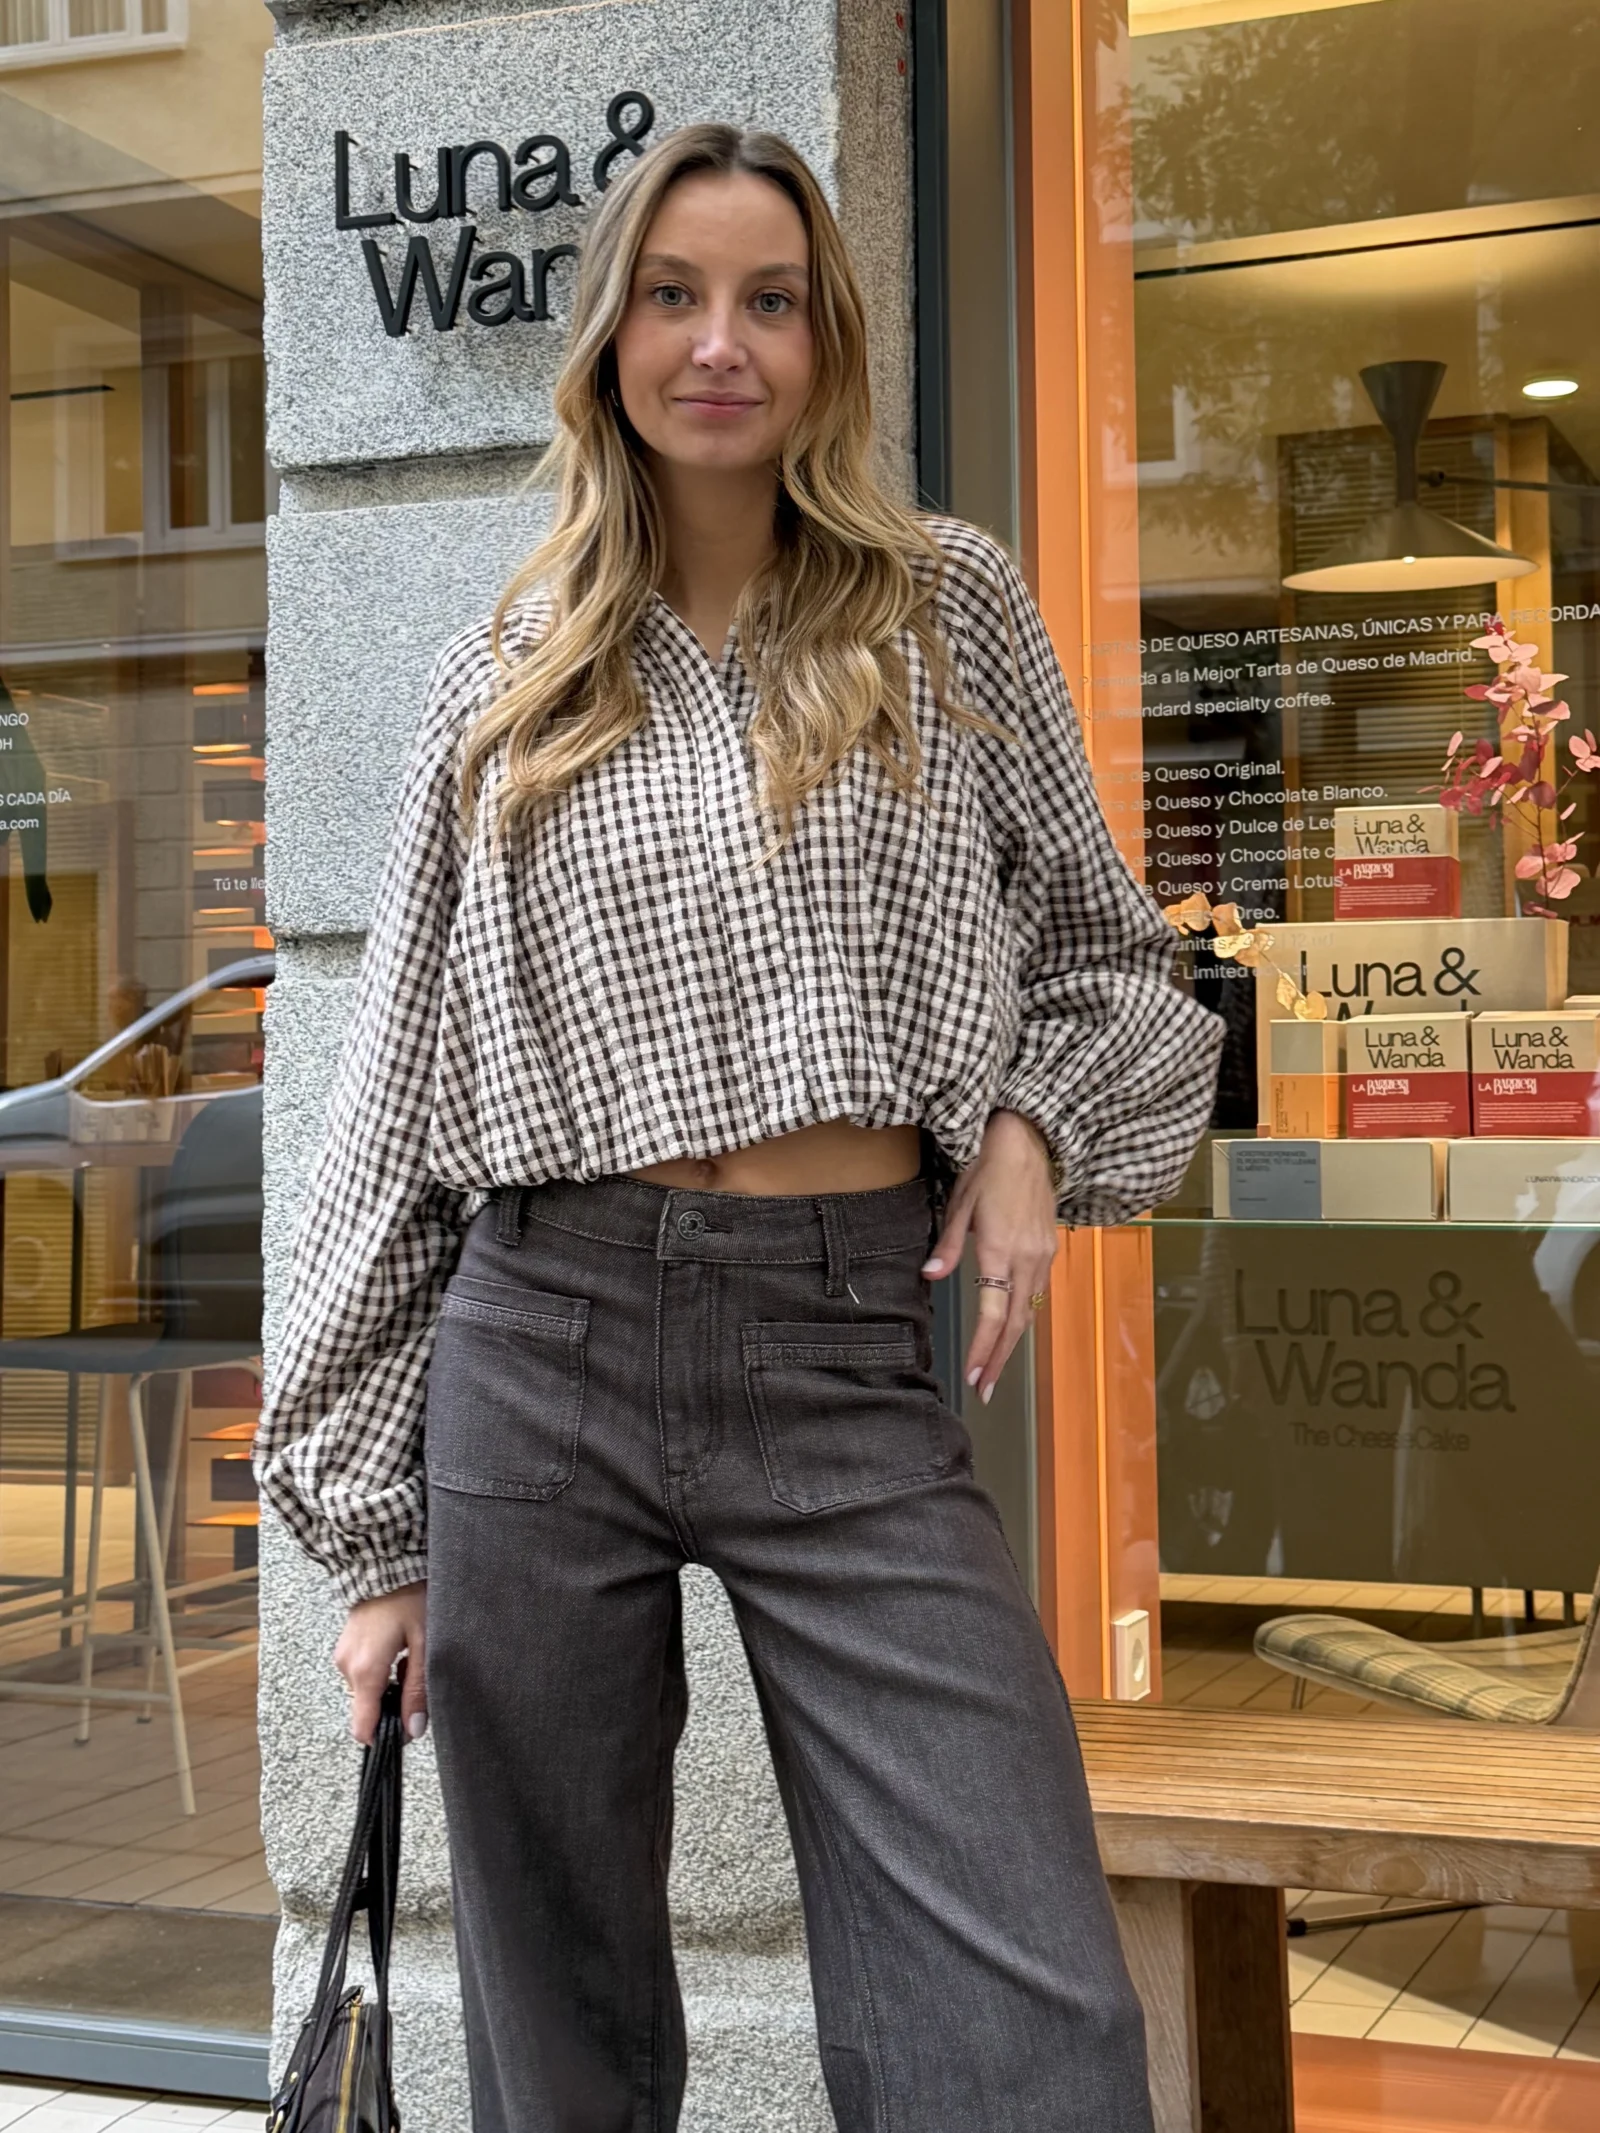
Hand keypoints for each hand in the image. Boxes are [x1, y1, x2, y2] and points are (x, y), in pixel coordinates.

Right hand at [334, 1581, 428, 1746]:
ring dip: (391, 1684)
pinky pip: (364, 1674)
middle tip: (417, 1672)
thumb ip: (418, 1689)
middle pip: (370, 1708)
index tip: (408, 1728)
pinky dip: (383, 1671)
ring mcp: (343, 1657)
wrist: (386, 1562)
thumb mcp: (424, 1644)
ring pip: (369, 1691)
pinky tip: (398, 1649)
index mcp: (365, 1671)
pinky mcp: (346, 1649)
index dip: (386, 1735)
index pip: (363, 1727)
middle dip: (396, 1701)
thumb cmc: (409, 1598)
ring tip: (410, 1655)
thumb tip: (414, 1728)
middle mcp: (347, 1668)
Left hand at [921, 1111, 1057, 1403]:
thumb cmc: (989, 1166)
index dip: (982, 1348)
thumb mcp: (960, 1201)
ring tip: (993, 1368)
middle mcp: (1028, 1257)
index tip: (972, 1376)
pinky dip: (1023, 1316)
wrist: (1030, 1140)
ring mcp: (1043, 1254)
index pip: (992, 1312)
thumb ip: (948, 1244)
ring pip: (1029, 1310)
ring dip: (1011, 1343)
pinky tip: (1010, 1328)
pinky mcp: (1050, 1247)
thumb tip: (930, 1275)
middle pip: (1016, 1323)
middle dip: (998, 1359)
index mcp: (1001, 1248)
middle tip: (984, 1390)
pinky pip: (1037, 1291)